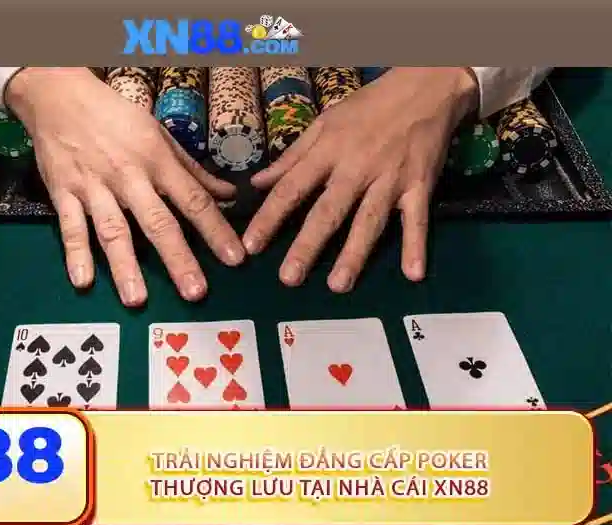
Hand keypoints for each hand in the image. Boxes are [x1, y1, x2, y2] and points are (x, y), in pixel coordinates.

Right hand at [6, 67, 245, 306]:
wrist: (59, 95)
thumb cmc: (116, 116)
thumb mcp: (159, 136)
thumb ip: (192, 170)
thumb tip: (228, 196)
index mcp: (157, 161)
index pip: (193, 200)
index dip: (215, 230)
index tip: (234, 259)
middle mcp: (128, 176)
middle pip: (157, 222)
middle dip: (178, 259)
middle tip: (195, 293)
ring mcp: (94, 186)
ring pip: (113, 230)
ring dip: (125, 266)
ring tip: (137, 299)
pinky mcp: (63, 192)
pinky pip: (69, 227)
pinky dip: (75, 254)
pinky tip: (83, 281)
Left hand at [243, 67, 478, 291]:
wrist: (425, 87)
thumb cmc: (368, 107)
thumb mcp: (324, 123)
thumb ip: (291, 157)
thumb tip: (256, 184)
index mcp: (328, 152)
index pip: (291, 188)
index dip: (270, 217)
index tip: (251, 245)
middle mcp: (356, 168)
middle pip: (328, 212)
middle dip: (307, 246)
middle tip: (289, 278)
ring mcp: (390, 179)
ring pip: (369, 221)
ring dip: (354, 255)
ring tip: (338, 286)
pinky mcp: (420, 186)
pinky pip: (417, 219)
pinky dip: (417, 245)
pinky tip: (413, 275)